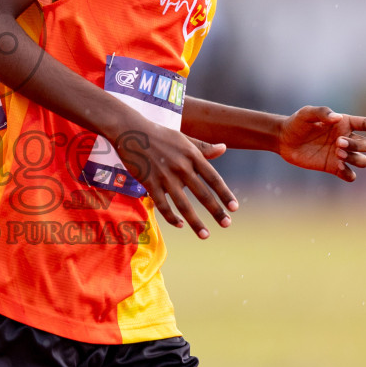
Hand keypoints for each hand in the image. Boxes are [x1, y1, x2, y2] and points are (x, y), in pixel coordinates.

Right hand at [114, 123, 238, 238]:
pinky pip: (162, 205)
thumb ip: (203, 147)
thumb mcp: (184, 138)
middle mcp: (181, 167)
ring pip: (183, 204)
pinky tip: (180, 224)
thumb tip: (224, 148)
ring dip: (195, 222)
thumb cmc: (160, 134)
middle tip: (227, 224)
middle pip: (202, 194)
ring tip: (205, 235)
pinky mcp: (149, 183)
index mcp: (192, 155)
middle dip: (216, 211)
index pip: (213, 179)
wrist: (131, 130)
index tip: (234, 208)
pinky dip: (171, 217)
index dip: (225, 194)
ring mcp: (165, 176)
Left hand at [277, 106, 365, 181]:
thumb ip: (322, 113)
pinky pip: (350, 175)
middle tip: (337, 143)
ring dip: (355, 159)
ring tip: (337, 154)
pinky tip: (338, 167)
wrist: (284, 140)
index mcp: (344, 124)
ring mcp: (341, 155)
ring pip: (363, 161)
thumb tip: (337, 118)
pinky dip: (348, 173)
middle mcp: (346, 139)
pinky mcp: (333, 167)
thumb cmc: (297, 123)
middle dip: (355, 146)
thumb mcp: (307, 113)